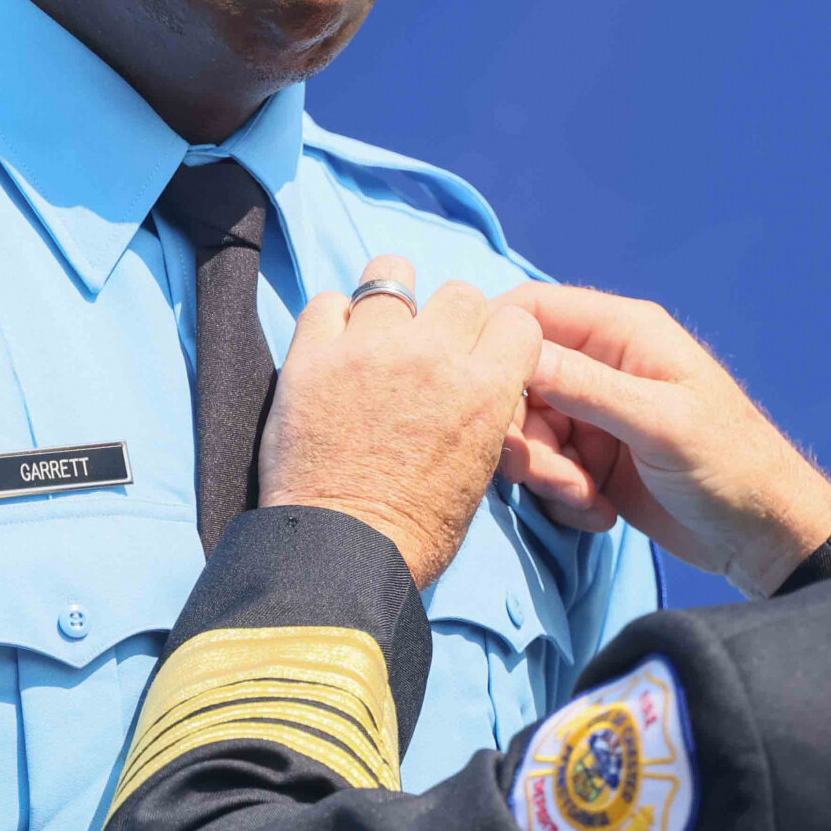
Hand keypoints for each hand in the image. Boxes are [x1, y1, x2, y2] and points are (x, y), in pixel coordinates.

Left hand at [260, 256, 541, 588]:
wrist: (341, 557)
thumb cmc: (416, 533)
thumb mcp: (480, 469)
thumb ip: (483, 407)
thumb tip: (472, 379)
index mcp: (486, 389)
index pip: (517, 319)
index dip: (500, 339)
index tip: (481, 357)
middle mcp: (434, 356)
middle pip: (461, 292)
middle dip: (451, 320)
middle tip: (430, 354)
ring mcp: (370, 350)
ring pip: (392, 273)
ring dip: (392, 300)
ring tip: (381, 332)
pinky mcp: (313, 357)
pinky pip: (327, 302)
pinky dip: (333, 320)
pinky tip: (335, 349)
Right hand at [495, 284, 830, 597]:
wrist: (761, 538)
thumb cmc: (730, 465)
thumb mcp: (659, 422)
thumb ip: (585, 386)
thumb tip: (515, 352)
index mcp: (623, 331)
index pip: (533, 309)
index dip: (497, 340)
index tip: (478, 391)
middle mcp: (602, 364)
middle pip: (518, 379)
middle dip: (524, 433)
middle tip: (554, 476)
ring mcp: (594, 413)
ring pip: (526, 430)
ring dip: (545, 473)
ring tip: (587, 499)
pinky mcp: (592, 459)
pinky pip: (545, 469)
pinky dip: (562, 496)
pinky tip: (600, 513)